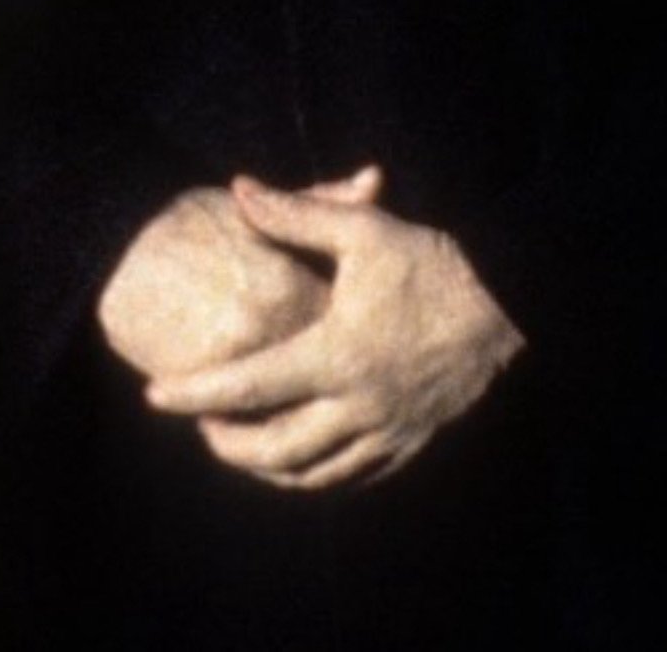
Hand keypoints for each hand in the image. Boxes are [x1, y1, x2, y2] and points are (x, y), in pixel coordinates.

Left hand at [143, 175, 522, 491]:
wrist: (512, 305)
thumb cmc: (434, 265)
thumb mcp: (365, 231)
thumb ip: (297, 213)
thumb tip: (240, 188)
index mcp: (337, 354)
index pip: (249, 385)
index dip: (194, 394)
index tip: (154, 397)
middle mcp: (358, 404)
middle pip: (275, 450)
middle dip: (226, 446)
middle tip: (202, 423)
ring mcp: (388, 431)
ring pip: (313, 475)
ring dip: (266, 469)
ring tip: (240, 443)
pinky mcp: (412, 442)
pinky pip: (354, 477)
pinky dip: (315, 475)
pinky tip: (299, 457)